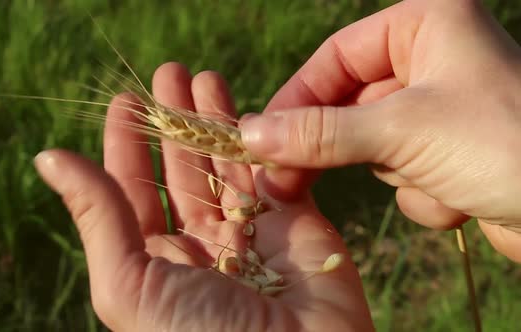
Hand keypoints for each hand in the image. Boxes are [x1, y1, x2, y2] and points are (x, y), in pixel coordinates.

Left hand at [34, 63, 372, 330]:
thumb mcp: (130, 283)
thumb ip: (97, 217)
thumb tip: (49, 159)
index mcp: (155, 262)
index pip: (134, 191)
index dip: (127, 145)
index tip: (124, 101)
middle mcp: (199, 245)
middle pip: (181, 170)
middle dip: (173, 122)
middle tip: (167, 74)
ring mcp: (248, 233)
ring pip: (225, 165)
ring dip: (213, 122)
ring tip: (201, 78)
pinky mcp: (295, 223)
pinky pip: (272, 173)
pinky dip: (259, 142)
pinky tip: (244, 110)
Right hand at [240, 0, 520, 261]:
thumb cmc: (505, 143)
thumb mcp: (401, 130)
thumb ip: (320, 132)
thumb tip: (251, 133)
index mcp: (425, 25)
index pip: (335, 58)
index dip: (296, 99)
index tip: (260, 138)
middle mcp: (431, 61)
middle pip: (347, 105)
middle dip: (332, 148)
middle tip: (281, 183)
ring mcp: (440, 111)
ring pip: (371, 145)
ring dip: (394, 173)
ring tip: (434, 179)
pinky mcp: (448, 155)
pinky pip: (401, 173)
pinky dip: (421, 193)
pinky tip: (461, 198)